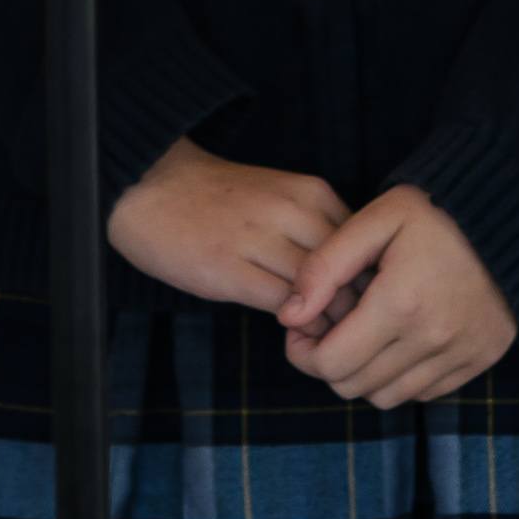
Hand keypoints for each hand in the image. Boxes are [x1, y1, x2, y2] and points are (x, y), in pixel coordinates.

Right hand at [105, 138, 349, 309]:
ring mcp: (259, 239)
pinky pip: (283, 306)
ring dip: (326, 320)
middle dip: (354, 307)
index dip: (368, 281)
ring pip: (321, 293)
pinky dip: (295, 323)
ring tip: (321, 332)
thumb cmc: (221, 199)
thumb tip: (359, 280)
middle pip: (350, 273)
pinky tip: (290, 326)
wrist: (151, 186)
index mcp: (310, 193)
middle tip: (349, 329)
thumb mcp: (281, 198)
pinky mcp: (229, 268)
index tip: (363, 303)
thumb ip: (319, 230)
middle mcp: (291, 211)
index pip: (365, 247)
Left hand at [277, 187, 516, 408]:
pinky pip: (424, 392)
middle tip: (326, 327)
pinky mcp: (479, 360)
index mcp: (400, 304)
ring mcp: (460, 355)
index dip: (303, 351)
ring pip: (387, 396)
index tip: (301, 326)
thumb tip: (290, 315)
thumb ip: (325, 266)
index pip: (331, 364)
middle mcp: (432, 339)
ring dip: (364, 372)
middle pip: (354, 386)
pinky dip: (401, 376)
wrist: (511, 214)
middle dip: (328, 362)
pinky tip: (397, 338)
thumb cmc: (435, 212)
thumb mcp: (374, 219)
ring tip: (362, 332)